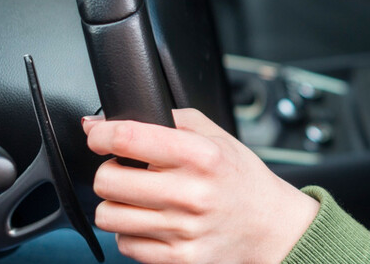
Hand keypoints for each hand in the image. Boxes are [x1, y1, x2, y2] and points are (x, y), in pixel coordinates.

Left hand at [83, 108, 318, 263]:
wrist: (269, 225)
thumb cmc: (240, 178)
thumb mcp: (217, 137)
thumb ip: (172, 120)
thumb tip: (108, 121)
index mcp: (201, 155)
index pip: (129, 138)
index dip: (102, 134)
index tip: (99, 135)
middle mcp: (191, 193)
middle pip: (107, 180)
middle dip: (110, 172)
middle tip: (128, 171)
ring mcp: (183, 229)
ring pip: (108, 215)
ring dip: (118, 205)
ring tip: (141, 199)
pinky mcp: (178, 258)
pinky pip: (124, 244)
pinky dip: (133, 233)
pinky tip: (155, 222)